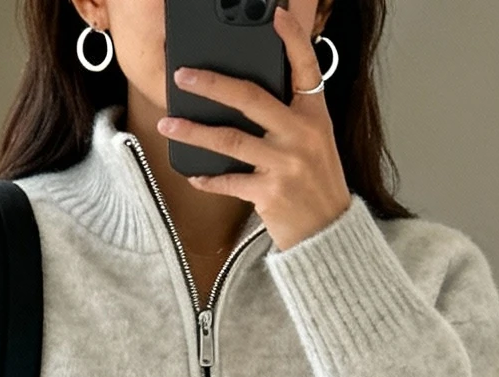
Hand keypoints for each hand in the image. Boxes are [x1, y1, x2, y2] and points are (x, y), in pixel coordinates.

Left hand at [160, 4, 352, 251]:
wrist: (328, 233)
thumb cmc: (317, 184)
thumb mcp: (316, 141)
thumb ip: (291, 117)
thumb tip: (249, 97)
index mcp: (314, 116)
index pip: (306, 68)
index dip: (292, 39)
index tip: (276, 15)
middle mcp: (300, 135)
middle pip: (250, 98)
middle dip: (211, 84)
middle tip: (184, 75)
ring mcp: (284, 164)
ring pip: (229, 140)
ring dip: (194, 132)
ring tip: (169, 124)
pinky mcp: (269, 193)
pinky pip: (229, 181)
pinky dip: (209, 179)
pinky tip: (193, 174)